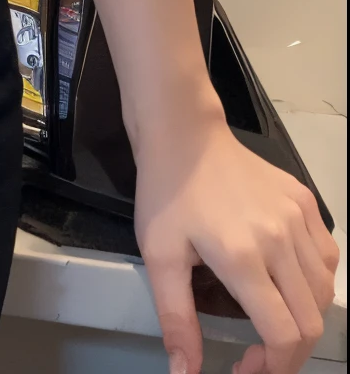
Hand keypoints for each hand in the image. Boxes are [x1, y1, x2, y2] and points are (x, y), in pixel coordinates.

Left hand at [135, 111, 339, 373]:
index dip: (271, 368)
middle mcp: (280, 239)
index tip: (245, 369)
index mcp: (243, 256)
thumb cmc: (166, 194)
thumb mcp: (159, 256)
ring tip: (274, 323)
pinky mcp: (304, 200)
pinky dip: (316, 283)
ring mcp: (298, 217)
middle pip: (310, 321)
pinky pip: (326, 257)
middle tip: (260, 356)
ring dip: (305, 319)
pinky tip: (290, 284)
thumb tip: (184, 373)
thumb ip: (176, 319)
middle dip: (290, 354)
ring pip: (324, 292)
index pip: (283, 334)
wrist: (183, 134)